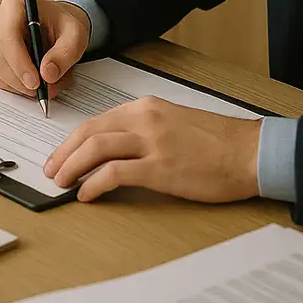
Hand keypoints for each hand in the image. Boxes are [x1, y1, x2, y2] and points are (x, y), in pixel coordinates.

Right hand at [0, 0, 89, 99]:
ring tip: (46, 85)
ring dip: (21, 85)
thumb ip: (65, 53)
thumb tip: (47, 74)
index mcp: (14, 5)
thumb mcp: (75, 35)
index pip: (8, 35)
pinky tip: (33, 82)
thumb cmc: (62, 26)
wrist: (56, 27)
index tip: (36, 82)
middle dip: (22, 79)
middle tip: (46, 90)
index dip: (19, 62)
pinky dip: (16, 86)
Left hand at [44, 96, 260, 202]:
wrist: (251, 152)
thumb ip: (145, 130)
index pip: (98, 121)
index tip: (61, 154)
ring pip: (96, 148)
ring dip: (72, 166)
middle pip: (89, 132)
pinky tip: (87, 194)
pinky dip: (94, 184)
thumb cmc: (219, 142)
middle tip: (52, 170)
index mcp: (147, 108)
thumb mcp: (175, 123)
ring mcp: (152, 142)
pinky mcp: (160, 168)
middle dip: (64, 153)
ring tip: (61, 182)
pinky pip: (115, 174)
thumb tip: (115, 151)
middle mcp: (145, 119)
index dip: (73, 140)